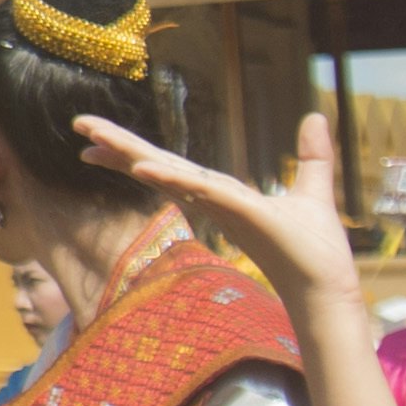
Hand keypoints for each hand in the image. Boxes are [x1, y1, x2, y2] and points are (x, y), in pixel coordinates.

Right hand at [74, 110, 363, 331]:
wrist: (327, 287)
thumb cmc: (315, 251)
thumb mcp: (314, 189)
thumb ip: (312, 154)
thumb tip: (316, 117)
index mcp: (221, 193)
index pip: (170, 167)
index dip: (133, 151)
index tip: (99, 139)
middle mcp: (212, 200)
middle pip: (155, 166)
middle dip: (116, 146)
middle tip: (79, 124)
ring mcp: (220, 206)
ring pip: (166, 174)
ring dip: (129, 155)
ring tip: (92, 137)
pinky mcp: (238, 212)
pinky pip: (198, 190)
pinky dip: (169, 178)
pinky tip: (143, 167)